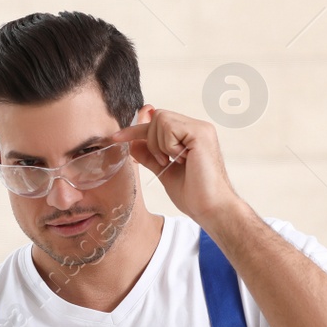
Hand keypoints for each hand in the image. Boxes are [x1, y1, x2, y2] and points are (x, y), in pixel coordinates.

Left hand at [108, 106, 244, 226]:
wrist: (210, 208)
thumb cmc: (193, 194)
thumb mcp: (163, 171)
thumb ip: (149, 155)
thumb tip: (132, 142)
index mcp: (190, 135)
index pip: (158, 121)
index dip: (136, 129)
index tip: (117, 137)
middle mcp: (197, 128)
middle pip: (157, 117)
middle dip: (150, 141)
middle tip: (164, 162)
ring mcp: (201, 128)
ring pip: (160, 119)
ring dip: (159, 145)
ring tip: (172, 162)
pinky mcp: (201, 133)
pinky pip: (169, 127)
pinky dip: (168, 146)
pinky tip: (181, 160)